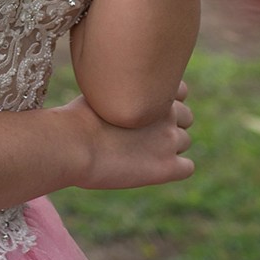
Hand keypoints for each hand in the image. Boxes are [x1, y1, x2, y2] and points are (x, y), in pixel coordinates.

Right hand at [56, 81, 194, 189]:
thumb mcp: (100, 91)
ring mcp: (169, 140)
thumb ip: (122, 92)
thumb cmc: (77, 117)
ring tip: (140, 153)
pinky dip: (174, 169)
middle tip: (141, 135)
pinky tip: (151, 170)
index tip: (146, 111)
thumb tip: (119, 95)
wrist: (73, 144)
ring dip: (169, 147)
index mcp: (153, 89)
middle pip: (185, 117)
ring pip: (184, 142)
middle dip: (167, 124)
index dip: (164, 102)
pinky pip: (186, 167)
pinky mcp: (167, 167)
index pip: (180, 91)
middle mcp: (167, 112)